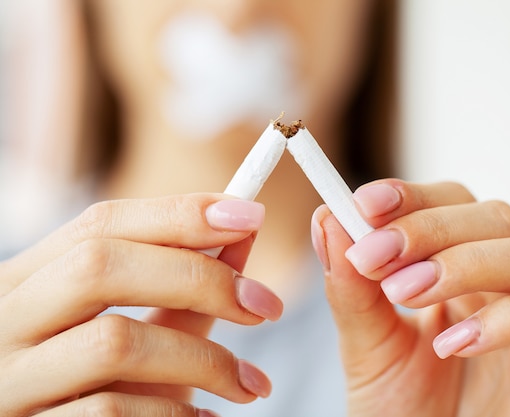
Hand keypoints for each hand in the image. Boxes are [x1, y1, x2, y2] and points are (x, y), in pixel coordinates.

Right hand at [0, 194, 282, 416]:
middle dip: (199, 278)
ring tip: (250, 383)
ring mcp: (9, 381)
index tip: (251, 216)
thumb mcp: (138, 332)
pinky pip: (110, 412)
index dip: (180, 213)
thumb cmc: (104, 387)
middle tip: (266, 305)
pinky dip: (174, 412)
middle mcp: (6, 320)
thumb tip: (243, 232)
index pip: (101, 223)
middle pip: (100, 266)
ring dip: (204, 359)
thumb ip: (182, 289)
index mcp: (28, 280)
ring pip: (114, 342)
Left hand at [312, 179, 509, 416]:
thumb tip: (327, 218)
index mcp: (462, 267)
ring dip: (467, 264)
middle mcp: (508, 282)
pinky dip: (506, 320)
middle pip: (496, 217)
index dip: (414, 195)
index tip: (365, 203)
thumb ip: (350, 287)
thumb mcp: (366, 345)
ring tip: (406, 294)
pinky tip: (452, 343)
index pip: (452, 203)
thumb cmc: (404, 406)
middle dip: (430, 228)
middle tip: (374, 257)